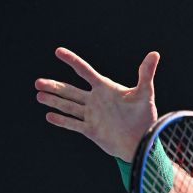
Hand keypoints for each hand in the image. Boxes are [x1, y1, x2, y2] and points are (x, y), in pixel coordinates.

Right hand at [35, 47, 159, 160]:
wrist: (143, 141)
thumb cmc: (145, 116)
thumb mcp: (144, 93)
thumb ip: (146, 74)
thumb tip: (155, 53)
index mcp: (105, 88)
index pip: (85, 71)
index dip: (72, 61)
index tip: (59, 51)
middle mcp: (96, 100)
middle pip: (71, 90)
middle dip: (54, 86)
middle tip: (38, 82)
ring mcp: (92, 115)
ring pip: (68, 106)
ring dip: (54, 101)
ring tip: (39, 95)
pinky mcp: (91, 130)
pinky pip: (73, 124)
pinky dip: (61, 120)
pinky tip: (49, 116)